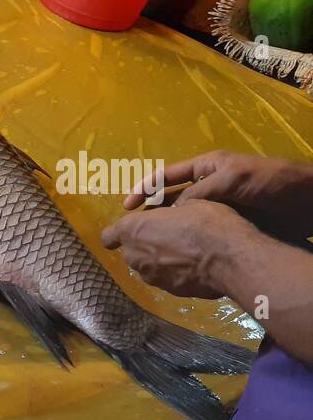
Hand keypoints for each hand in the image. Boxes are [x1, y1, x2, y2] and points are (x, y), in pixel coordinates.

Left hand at [100, 199, 254, 298]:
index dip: (116, 235)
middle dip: (144, 246)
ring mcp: (151, 277)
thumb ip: (168, 216)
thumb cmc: (208, 223)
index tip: (127, 232)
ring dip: (159, 261)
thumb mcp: (190, 205)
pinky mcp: (168, 291)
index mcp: (134, 230)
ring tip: (184, 253)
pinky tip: (194, 267)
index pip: (109, 236)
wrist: (230, 259)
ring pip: (147, 267)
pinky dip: (175, 273)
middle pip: (131, 252)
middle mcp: (135, 256)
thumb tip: (170, 218)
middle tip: (167, 237)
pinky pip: (166, 279)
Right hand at [123, 151, 312, 239]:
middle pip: (171, 198)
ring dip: (168, 229)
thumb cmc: (270, 183)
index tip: (126, 208)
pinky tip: (178, 252)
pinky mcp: (230, 224)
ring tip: (150, 245)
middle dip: (151, 212)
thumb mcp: (231, 180)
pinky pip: (201, 231)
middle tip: (133, 231)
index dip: (143, 190)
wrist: (308, 201)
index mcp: (206, 167)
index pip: (165, 176)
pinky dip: (187, 240)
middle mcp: (208, 186)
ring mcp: (219, 206)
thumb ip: (199, 193)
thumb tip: (173, 212)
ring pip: (184, 217)